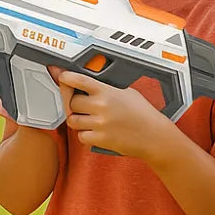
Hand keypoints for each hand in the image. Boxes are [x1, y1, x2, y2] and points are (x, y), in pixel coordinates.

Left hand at [51, 68, 174, 158]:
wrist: (155, 136)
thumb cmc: (143, 114)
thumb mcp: (127, 92)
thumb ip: (106, 87)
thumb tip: (85, 83)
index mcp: (107, 92)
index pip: (80, 80)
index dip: (66, 77)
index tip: (60, 75)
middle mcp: (101, 106)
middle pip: (71, 102)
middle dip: (74, 104)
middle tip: (82, 106)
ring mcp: (99, 123)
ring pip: (72, 120)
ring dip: (77, 120)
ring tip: (89, 120)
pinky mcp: (100, 139)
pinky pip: (80, 136)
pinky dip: (84, 135)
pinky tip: (95, 131)